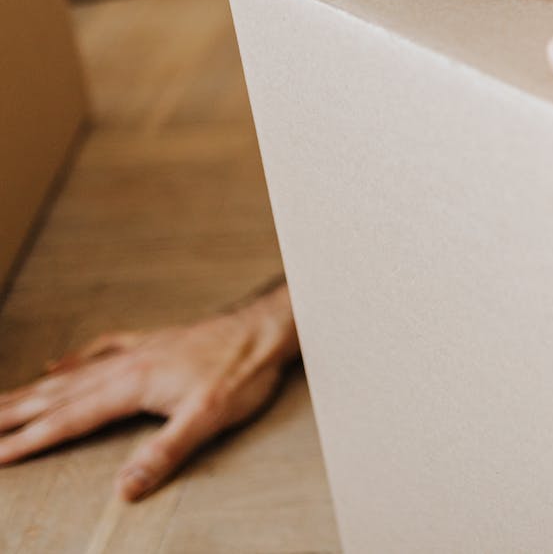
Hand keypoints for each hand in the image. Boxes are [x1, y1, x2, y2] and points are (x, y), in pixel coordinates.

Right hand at [0, 282, 297, 499]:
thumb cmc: (244, 371)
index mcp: (132, 385)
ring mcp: (138, 351)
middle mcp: (126, 365)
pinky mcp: (153, 342)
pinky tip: (56, 364)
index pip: (68, 421)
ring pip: (72, 374)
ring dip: (32, 391)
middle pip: (57, 395)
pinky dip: (73, 360)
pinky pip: (101, 350)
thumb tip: (126, 488)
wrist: (267, 325)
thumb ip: (165, 453)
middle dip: (12, 414)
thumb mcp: (209, 418)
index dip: (28, 441)